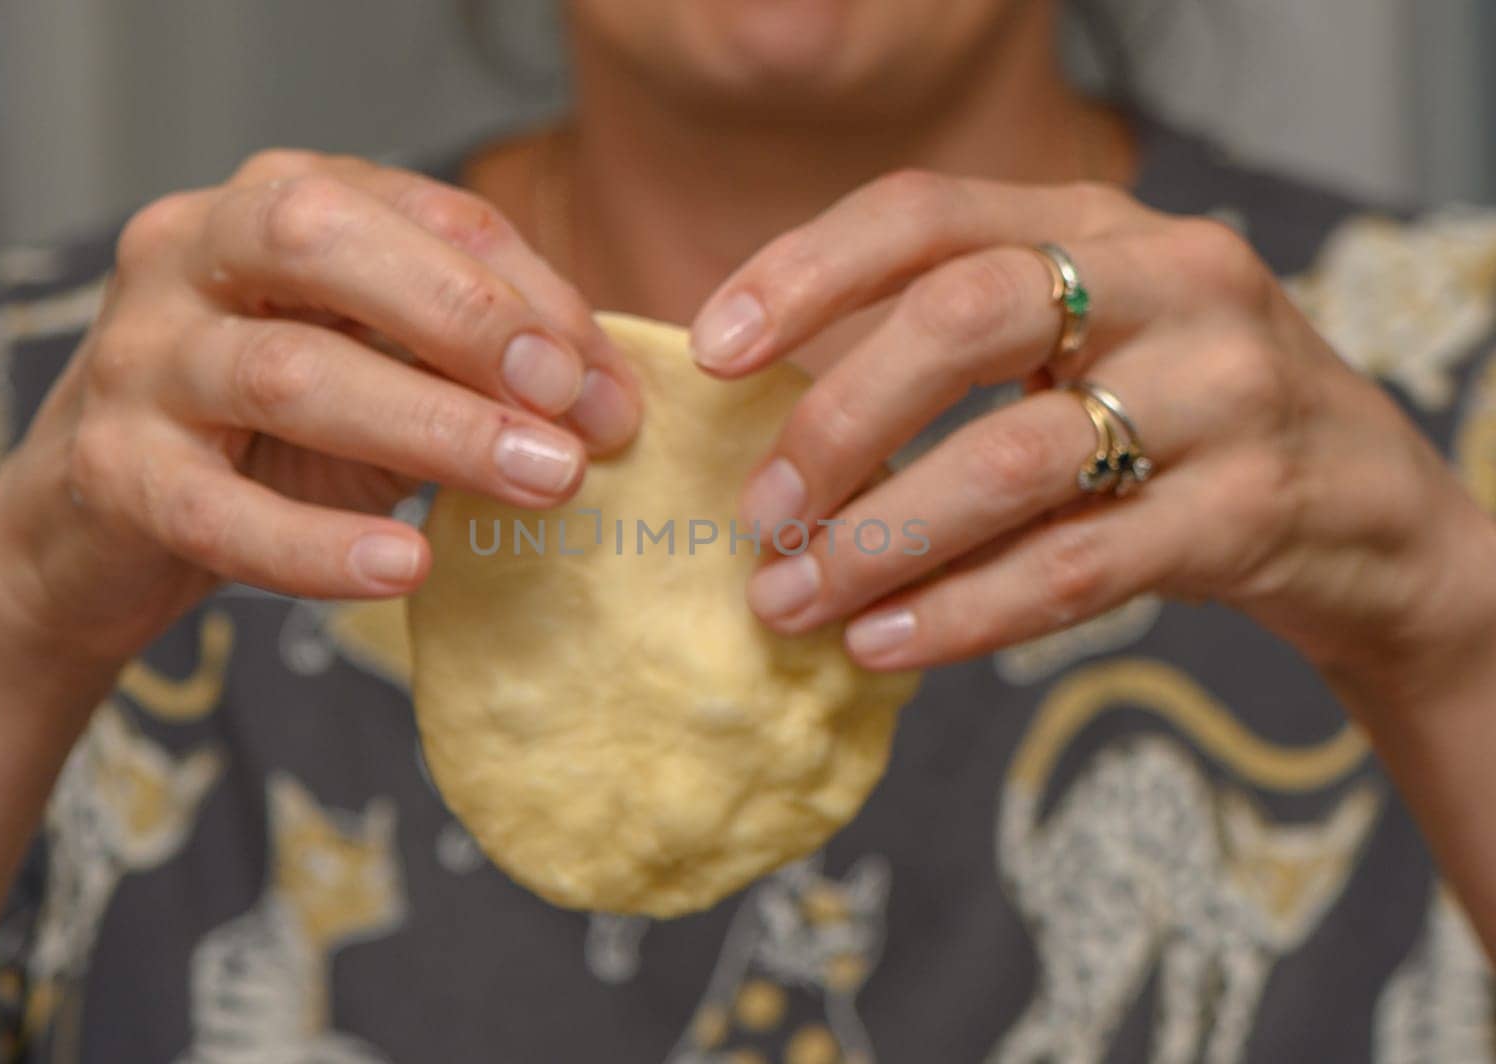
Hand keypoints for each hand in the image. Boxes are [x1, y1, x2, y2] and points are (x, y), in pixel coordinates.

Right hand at [0, 150, 641, 663]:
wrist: (99, 521)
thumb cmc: (264, 433)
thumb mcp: (378, 371)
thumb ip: (475, 366)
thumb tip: (608, 404)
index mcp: (278, 200)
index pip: (425, 213)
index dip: (533, 295)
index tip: (611, 388)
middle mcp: (193, 251)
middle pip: (327, 244)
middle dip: (471, 320)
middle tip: (572, 408)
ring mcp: (140, 357)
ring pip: (288, 374)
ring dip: (433, 428)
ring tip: (542, 479)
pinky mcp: (110, 471)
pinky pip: (220, 510)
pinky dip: (320, 545)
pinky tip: (407, 566)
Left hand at [692, 172, 1495, 694]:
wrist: (1370, 510)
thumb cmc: (1180, 420)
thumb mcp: (1085, 346)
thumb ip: (960, 357)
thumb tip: (776, 441)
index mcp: (1101, 225)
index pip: (930, 211)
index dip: (807, 270)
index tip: (711, 350)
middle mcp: (1171, 280)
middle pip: (967, 316)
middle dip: (838, 419)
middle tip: (759, 514)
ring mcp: (1226, 389)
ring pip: (1018, 457)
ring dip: (883, 538)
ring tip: (794, 601)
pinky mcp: (1254, 509)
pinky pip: (1078, 566)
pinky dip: (965, 611)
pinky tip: (886, 645)